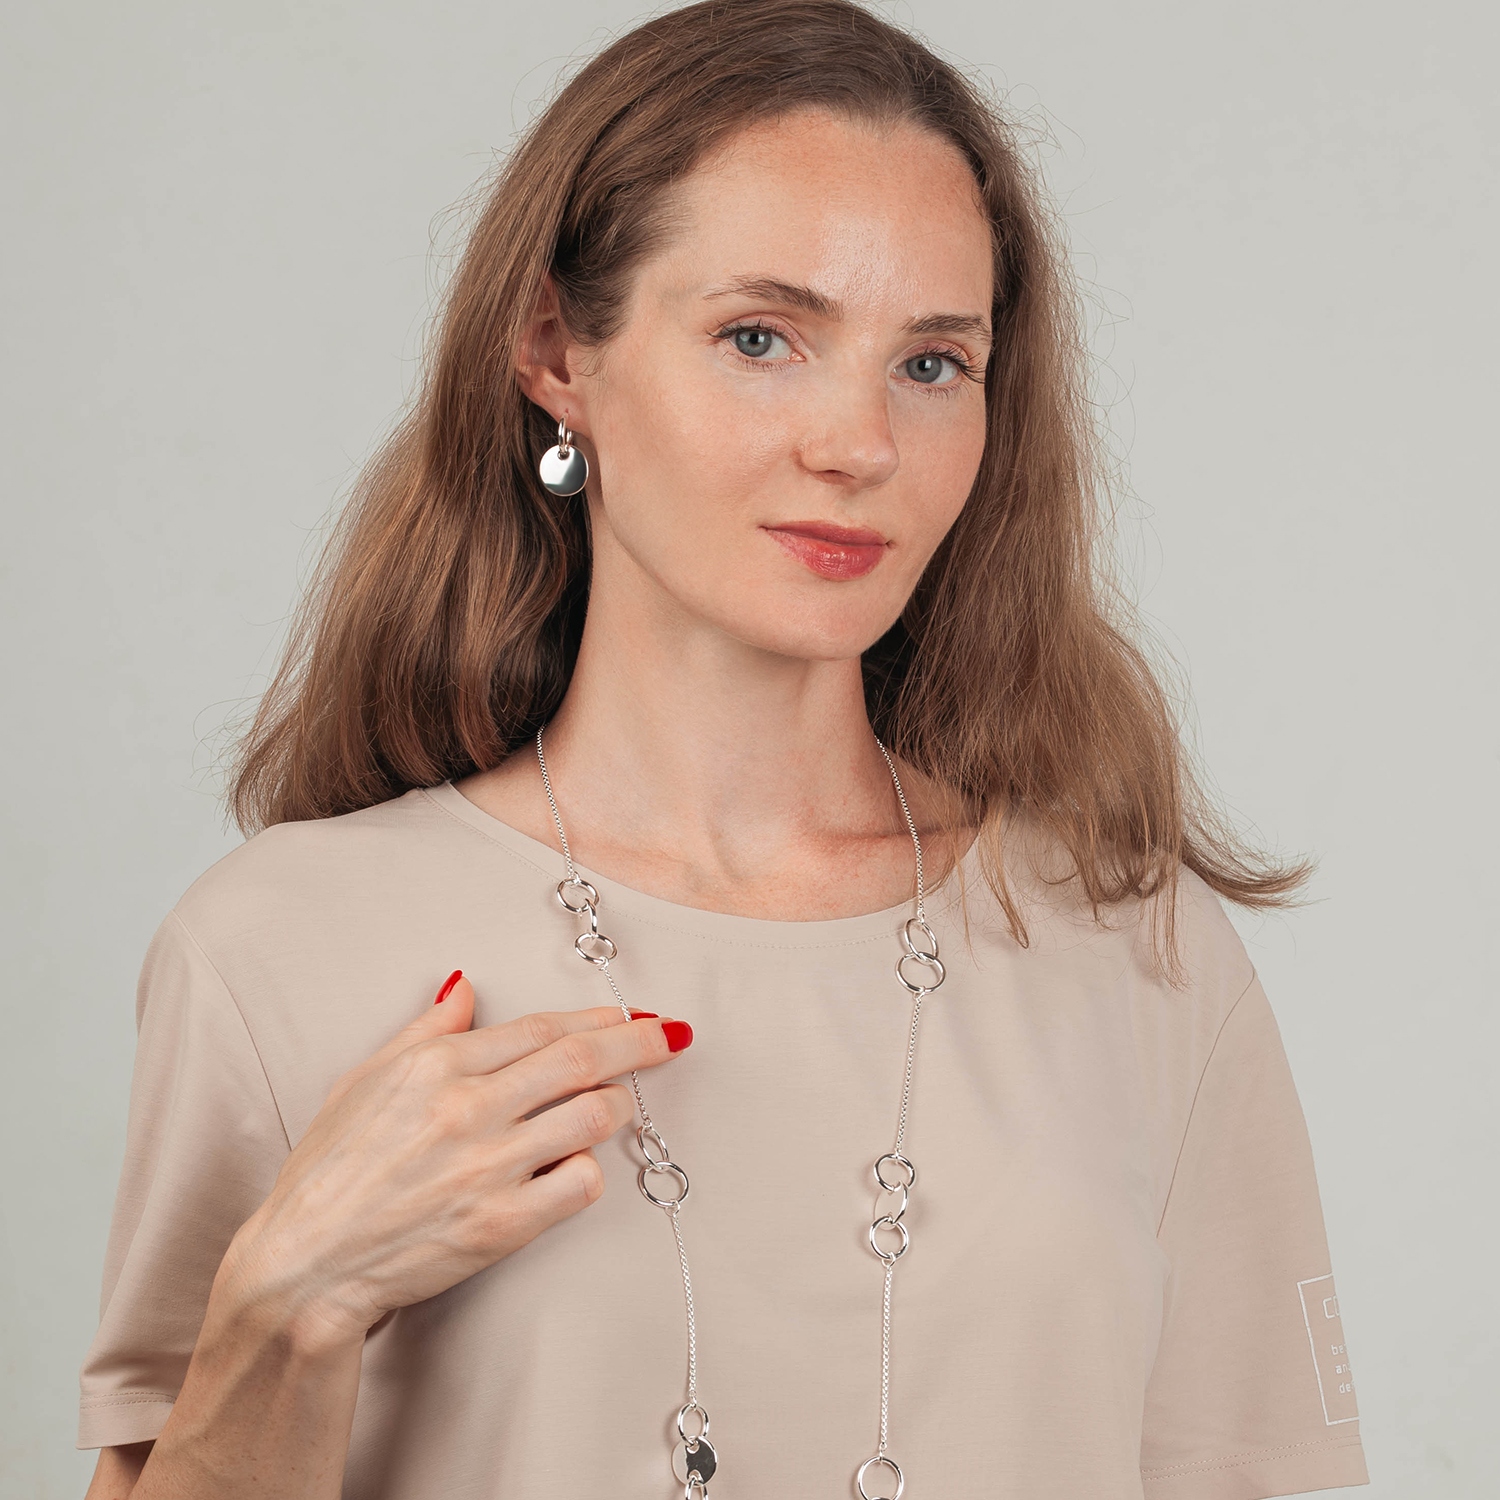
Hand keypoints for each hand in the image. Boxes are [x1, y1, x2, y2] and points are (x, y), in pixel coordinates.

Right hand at [217, 974, 690, 1351]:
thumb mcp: (362, 1082)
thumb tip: (464, 985)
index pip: (542, 1027)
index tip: (630, 1016)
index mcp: (437, 1066)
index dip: (597, 1019)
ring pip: (593, 1118)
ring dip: (619, 1106)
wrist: (302, 1268)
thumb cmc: (326, 1175)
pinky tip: (577, 1168)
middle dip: (638, 1044)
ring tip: (621, 1104)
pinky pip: (580, 1184)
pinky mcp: (502, 1225)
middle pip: (581, 1060)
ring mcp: (489, 1166)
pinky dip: (589, 1171)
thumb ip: (423, 1031)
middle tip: (671, 1035)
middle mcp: (469, 1108)